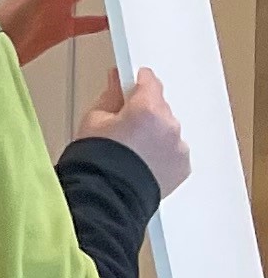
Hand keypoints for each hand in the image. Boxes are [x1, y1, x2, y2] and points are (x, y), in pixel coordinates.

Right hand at [82, 67, 189, 197]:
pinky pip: (174, 151)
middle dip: (145, 112)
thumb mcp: (94, 120)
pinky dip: (162, 154)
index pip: (149, 81)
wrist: (107, 196)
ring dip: (155, 134)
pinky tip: (143, 163)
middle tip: (124, 128)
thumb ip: (110, 96)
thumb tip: (116, 81)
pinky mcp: (183, 166)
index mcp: (148, 108)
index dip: (137, 82)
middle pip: (160, 107)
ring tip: (133, 151)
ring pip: (168, 130)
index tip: (130, 86)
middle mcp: (169, 125)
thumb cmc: (97, 160)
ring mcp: (178, 147)